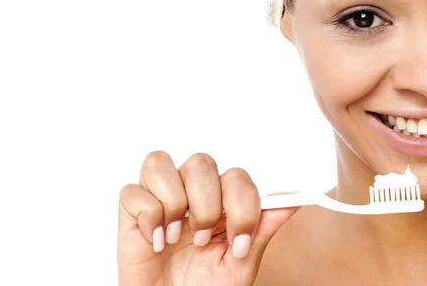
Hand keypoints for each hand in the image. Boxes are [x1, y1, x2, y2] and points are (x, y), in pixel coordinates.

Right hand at [118, 151, 297, 285]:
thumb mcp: (240, 264)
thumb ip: (262, 229)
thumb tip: (294, 200)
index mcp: (222, 201)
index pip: (237, 176)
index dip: (242, 205)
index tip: (240, 242)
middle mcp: (192, 192)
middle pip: (201, 163)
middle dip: (207, 205)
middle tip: (203, 240)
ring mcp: (161, 198)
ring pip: (161, 162)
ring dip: (174, 202)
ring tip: (178, 237)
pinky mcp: (132, 211)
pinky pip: (133, 192)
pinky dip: (148, 217)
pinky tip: (157, 241)